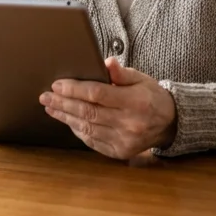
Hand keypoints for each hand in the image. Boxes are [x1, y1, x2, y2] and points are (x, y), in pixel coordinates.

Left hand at [40, 57, 176, 159]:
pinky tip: (68, 121)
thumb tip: (106, 62)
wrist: (170, 123)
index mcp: (135, 102)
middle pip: (88, 112)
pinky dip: (78, 130)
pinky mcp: (120, 152)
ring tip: (51, 107)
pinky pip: (93, 141)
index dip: (74, 89)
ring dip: (66, 117)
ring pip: (87, 128)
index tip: (57, 84)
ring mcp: (124, 141)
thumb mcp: (141, 79)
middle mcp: (129, 124)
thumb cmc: (152, 96)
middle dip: (63, 103)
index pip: (97, 94)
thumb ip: (122, 73)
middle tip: (46, 96)